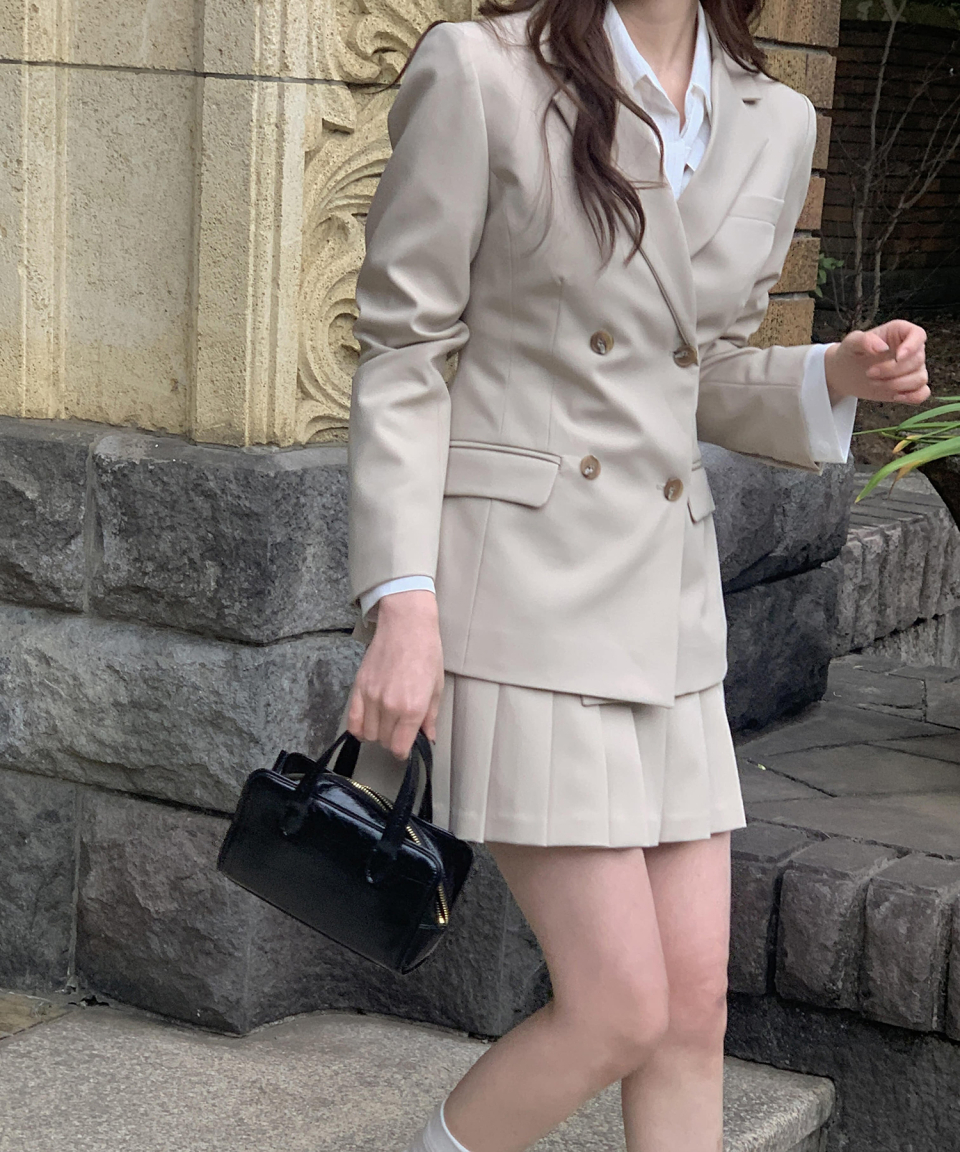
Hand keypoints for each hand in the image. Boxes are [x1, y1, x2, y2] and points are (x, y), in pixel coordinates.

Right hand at [346, 589, 443, 759]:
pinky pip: (352, 720)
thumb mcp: (436, 687)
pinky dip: (358, 728)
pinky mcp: (358, 687)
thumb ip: (430, 717)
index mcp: (413, 708)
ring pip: (368, 734)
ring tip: (386, 722)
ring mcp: (371, 697)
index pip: (400, 747)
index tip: (406, 746)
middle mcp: (390, 706)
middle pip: (384, 741)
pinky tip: (367, 725)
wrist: (406, 625)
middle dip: (392, 740)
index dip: (403, 751)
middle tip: (400, 729)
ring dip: (377, 733)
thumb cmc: (426, 652)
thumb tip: (429, 738)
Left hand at [824, 319, 928, 405]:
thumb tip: (881, 347)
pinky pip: (922, 393)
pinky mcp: (909, 386)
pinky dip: (912, 397)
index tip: (898, 357)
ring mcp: (912, 368)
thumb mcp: (851, 343)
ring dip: (897, 384)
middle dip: (893, 370)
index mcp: (900, 333)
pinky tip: (895, 396)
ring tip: (874, 383)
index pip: (918, 335)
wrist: (846, 373)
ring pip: (920, 378)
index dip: (912, 346)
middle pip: (917, 360)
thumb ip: (864, 340)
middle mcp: (910, 349)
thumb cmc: (851, 353)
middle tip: (869, 373)